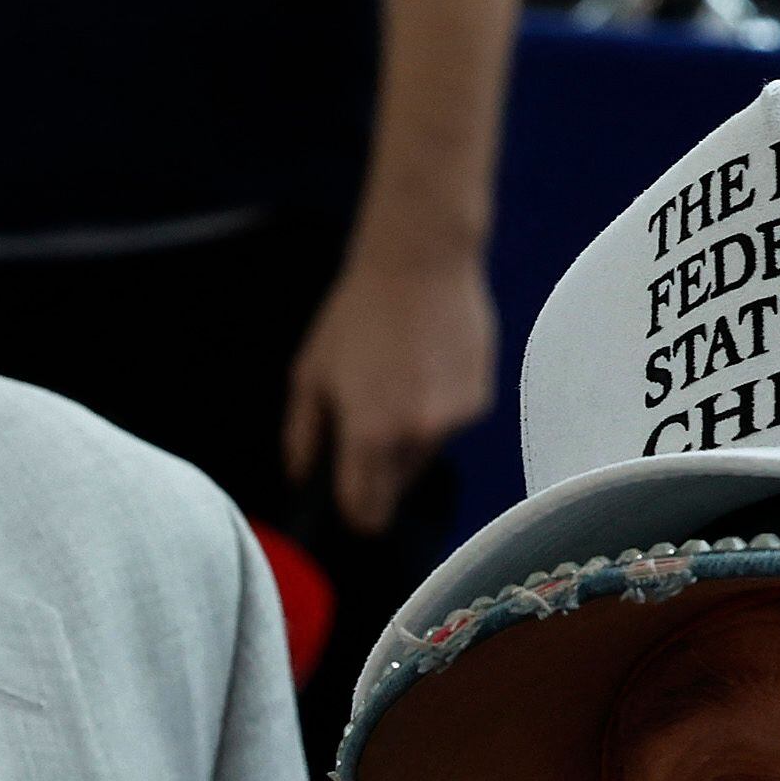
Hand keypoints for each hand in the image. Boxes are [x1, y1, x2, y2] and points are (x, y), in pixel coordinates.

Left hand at [283, 247, 499, 533]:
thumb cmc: (358, 314)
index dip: (356, 516)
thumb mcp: (311, 372)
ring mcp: (452, 421)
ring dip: (409, 439)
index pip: (365, 508)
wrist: (420, 264)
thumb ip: (302, 435)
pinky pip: (451, 427)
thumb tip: (300, 477)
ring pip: (425, 456)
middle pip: (397, 488)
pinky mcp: (479, 403)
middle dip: (380, 473)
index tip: (352, 513)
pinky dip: (437, 411)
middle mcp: (414, 437)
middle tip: (368, 429)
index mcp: (367, 433)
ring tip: (399, 384)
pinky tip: (426, 369)